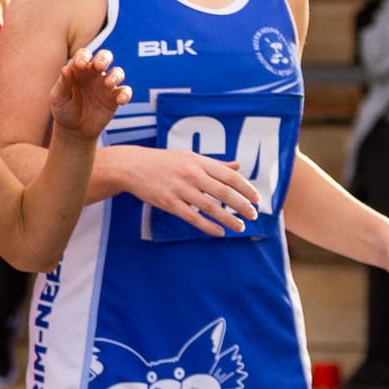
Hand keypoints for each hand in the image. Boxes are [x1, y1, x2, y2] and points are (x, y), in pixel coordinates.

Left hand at [48, 50, 126, 139]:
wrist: (73, 130)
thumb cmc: (64, 110)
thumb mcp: (58, 97)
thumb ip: (63, 83)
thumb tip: (66, 69)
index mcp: (79, 69)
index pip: (84, 55)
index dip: (83, 56)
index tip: (80, 65)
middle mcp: (94, 74)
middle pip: (105, 57)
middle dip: (104, 58)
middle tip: (99, 66)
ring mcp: (106, 85)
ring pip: (117, 72)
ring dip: (115, 76)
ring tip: (108, 84)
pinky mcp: (114, 99)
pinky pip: (125, 91)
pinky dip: (126, 94)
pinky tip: (121, 101)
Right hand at [118, 146, 262, 236]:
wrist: (132, 166)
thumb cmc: (163, 161)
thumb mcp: (189, 156)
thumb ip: (214, 164)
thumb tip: (237, 167)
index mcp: (198, 161)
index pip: (229, 176)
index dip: (245, 188)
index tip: (256, 199)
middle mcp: (191, 174)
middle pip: (223, 192)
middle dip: (242, 205)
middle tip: (254, 214)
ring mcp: (180, 189)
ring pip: (210, 207)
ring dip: (228, 219)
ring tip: (241, 226)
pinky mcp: (169, 203)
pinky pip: (192, 217)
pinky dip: (208, 226)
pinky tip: (219, 232)